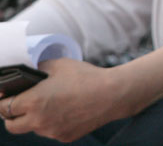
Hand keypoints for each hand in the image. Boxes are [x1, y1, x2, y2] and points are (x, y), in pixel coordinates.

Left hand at [2, 58, 124, 141]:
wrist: (113, 94)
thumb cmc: (86, 77)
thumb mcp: (59, 65)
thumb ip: (38, 69)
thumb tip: (27, 72)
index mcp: (33, 101)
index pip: (3, 107)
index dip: (2, 101)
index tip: (5, 97)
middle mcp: (38, 120)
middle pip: (11, 126)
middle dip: (12, 115)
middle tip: (21, 104)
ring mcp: (51, 131)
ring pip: (32, 128)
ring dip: (34, 119)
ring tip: (51, 104)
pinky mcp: (64, 137)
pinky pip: (50, 131)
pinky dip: (53, 123)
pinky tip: (66, 111)